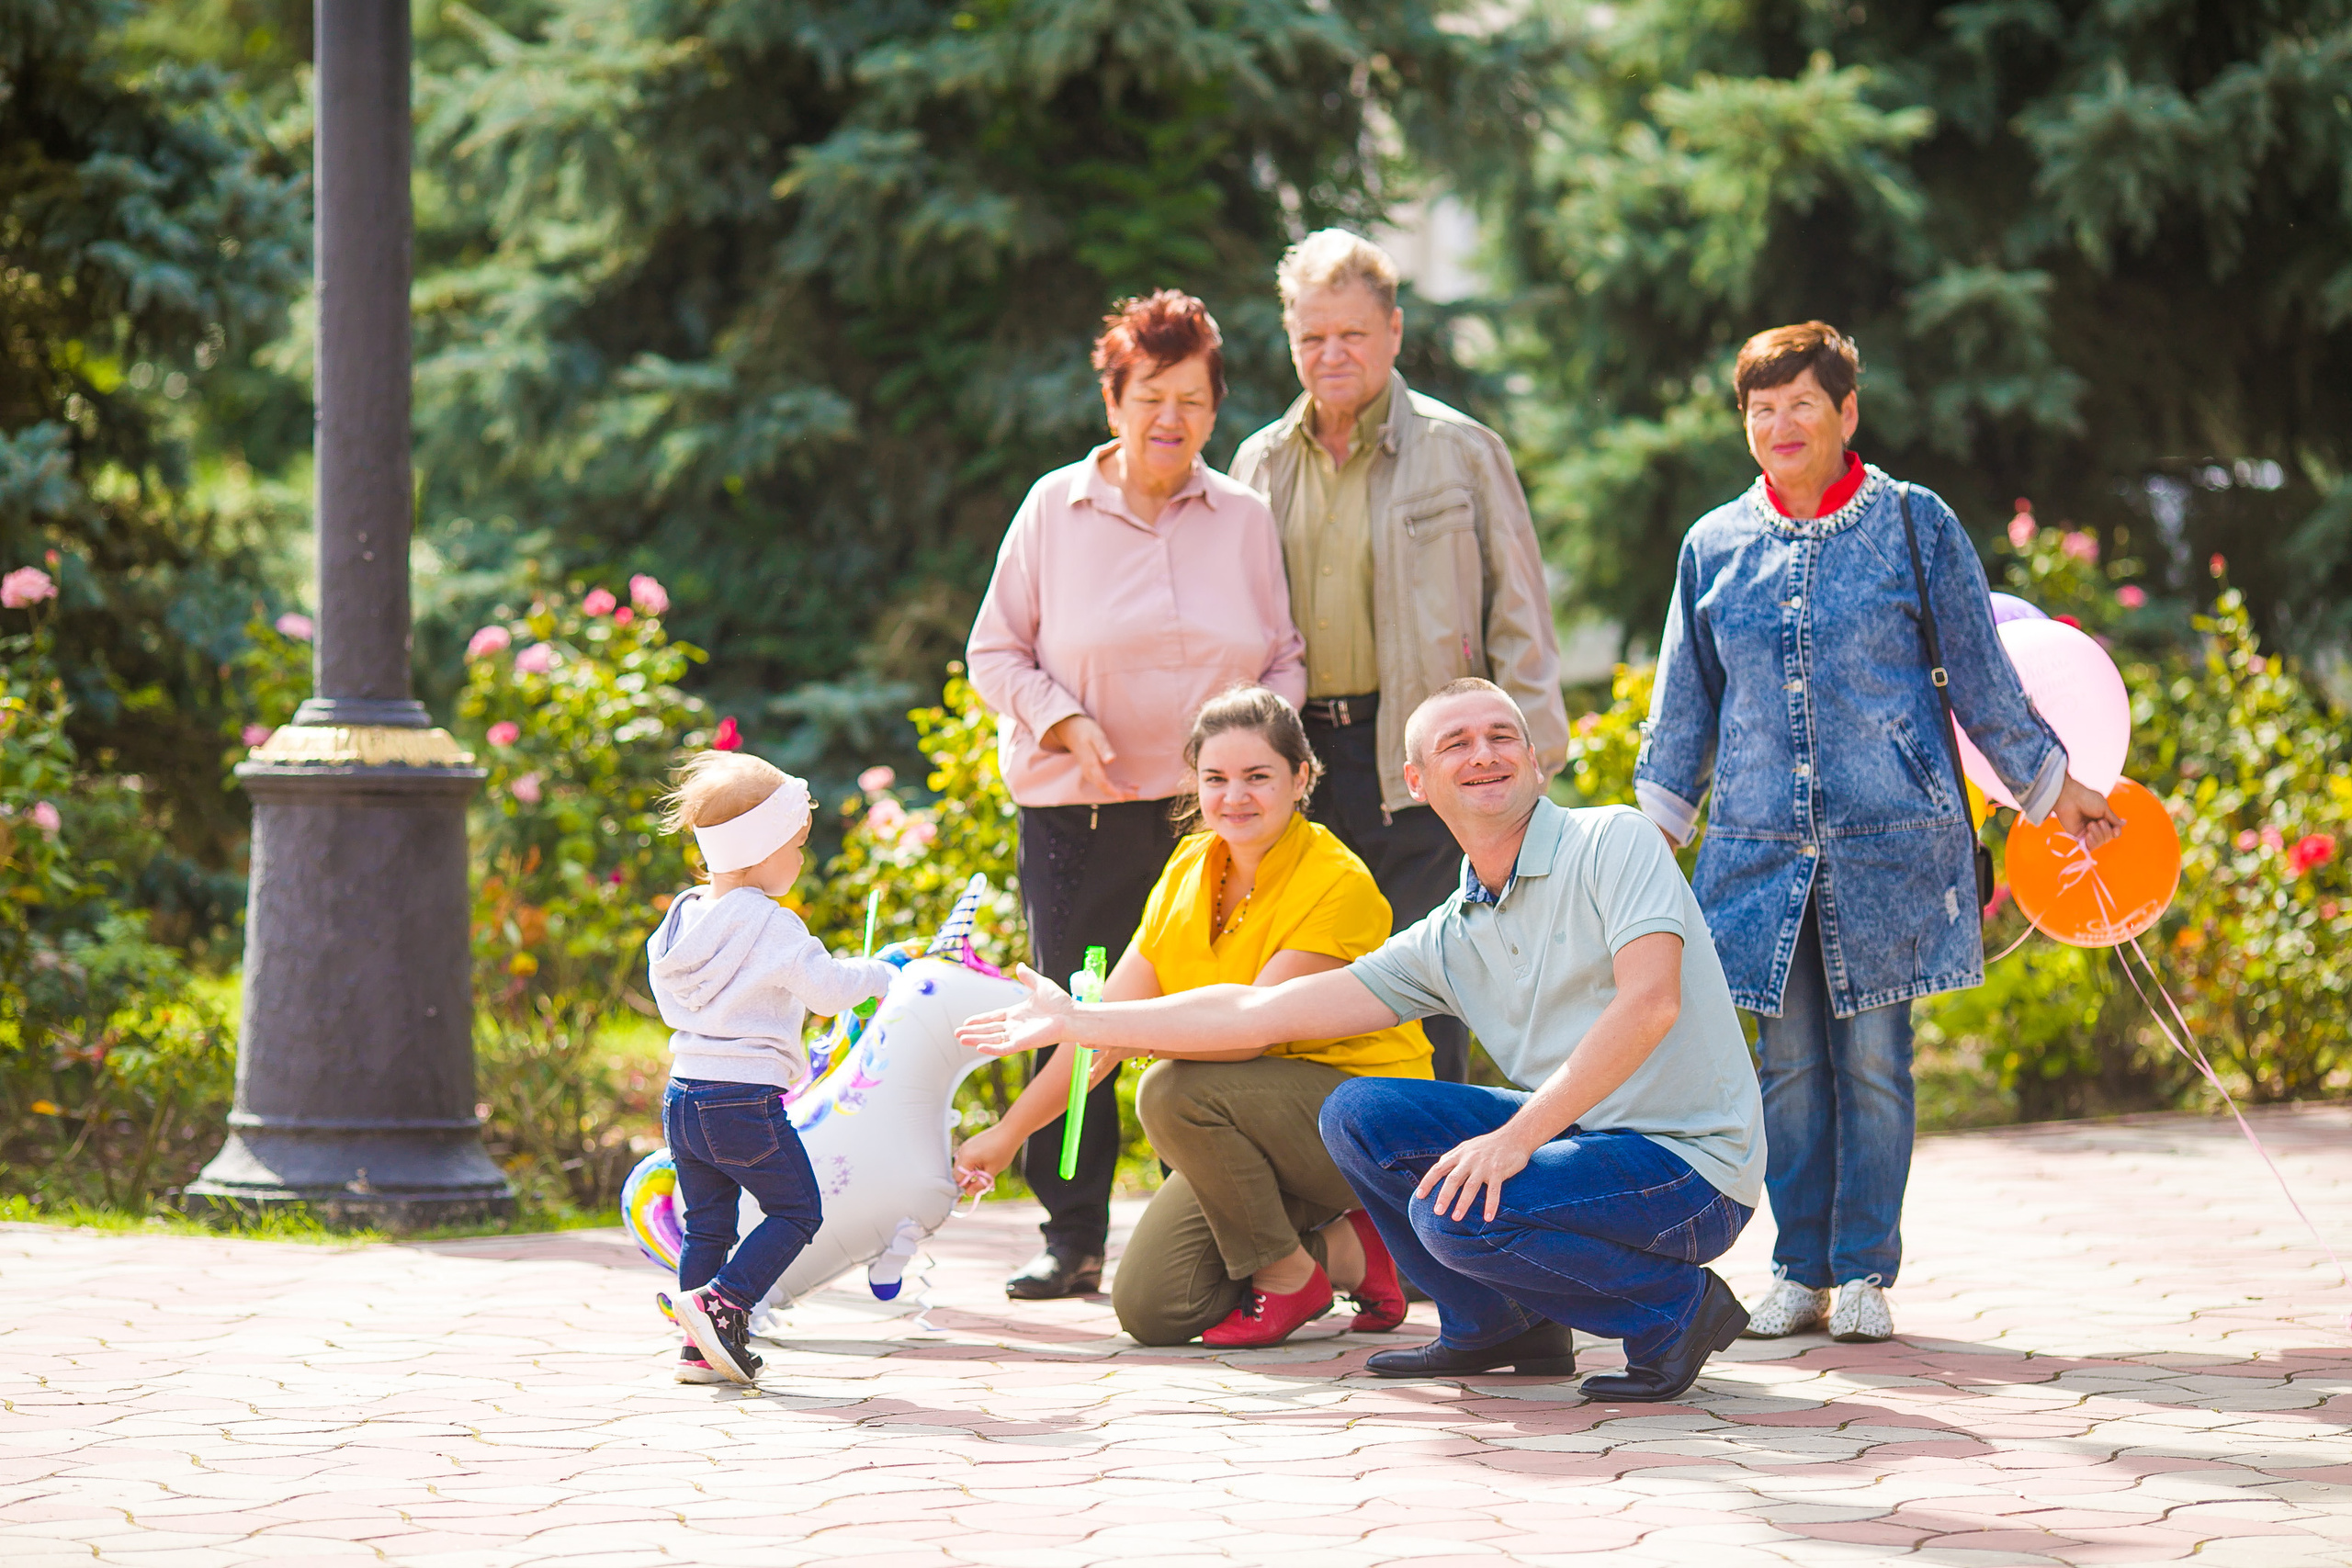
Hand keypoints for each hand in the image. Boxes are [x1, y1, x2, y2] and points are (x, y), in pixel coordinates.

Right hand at [954, 1124, 1018, 1194]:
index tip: (978, 1189)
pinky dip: (972, 1165)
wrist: (1010, 1131)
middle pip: (957, 1173)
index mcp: (966, 1158)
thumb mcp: (992, 1171)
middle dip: (968, 1180)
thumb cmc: (1003, 1150)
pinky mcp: (970, 1143)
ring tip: (985, 1173)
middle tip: (982, 1182)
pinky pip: (966, 1158)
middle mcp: (962, 1151)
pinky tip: (985, 1165)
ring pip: (962, 1166)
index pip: (958, 1179)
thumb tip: (969, 1194)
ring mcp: (965, 1146)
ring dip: (970, 1173)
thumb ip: (980, 1184)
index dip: (966, 1187)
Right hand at [955, 964, 1077, 1056]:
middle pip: (989, 1030)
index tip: (966, 1022)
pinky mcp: (1023, 1043)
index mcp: (1017, 1013)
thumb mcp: (1041, 984)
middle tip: (956, 1033)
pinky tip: (978, 1047)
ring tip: (960, 1039)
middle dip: (973, 1032)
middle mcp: (1016, 1026)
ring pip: (992, 1039)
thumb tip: (1019, 966)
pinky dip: (991, 1048)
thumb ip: (1028, 977)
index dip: (980, 1020)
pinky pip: (1003, 1048)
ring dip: (976, 1039)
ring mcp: (1018, 1035)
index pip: (994, 1017)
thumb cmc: (1061, 1002)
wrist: (1072, 1015)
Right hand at [1042, 713, 1135, 800]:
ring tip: (1135, 793)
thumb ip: (1104, 748)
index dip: (1112, 791)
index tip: (1122, 798)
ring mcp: (1092, 773)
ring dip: (1121, 791)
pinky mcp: (1095, 772)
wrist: (1073, 731)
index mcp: (1091, 765)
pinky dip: (1117, 785)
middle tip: (1136, 796)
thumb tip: (1111, 760)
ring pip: (1106, 787)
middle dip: (1120, 794)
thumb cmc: (1087, 732)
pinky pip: (1106, 782)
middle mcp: (1090, 772)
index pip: (1102, 782)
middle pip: (1105, 788)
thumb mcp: (1096, 737)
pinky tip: (1128, 786)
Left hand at [1415, 1124, 1541, 1222]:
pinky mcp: (1499, 1171)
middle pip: (1453, 1179)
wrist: (1515, 1136)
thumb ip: (1453, 1157)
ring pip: (1471, 1186)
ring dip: (1463, 1203)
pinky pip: (1494, 1191)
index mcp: (1459, 1154)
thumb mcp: (1467, 1147)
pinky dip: (1491, 1205)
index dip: (1428, 1182)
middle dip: (1444, 1196)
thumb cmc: (1488, 1145)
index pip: (1438, 1168)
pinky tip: (1488, 1218)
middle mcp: (1469, 1159)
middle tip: (1437, 1212)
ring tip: (1456, 1218)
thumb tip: (1438, 1166)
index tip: (1419, 1195)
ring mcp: (1484, 1165)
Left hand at [2052, 775, 2120, 851]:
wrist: (2070, 798)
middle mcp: (2096, 826)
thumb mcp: (2104, 807)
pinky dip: (2092, 842)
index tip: (2116, 829)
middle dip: (2106, 831)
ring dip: (2098, 835)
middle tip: (2098, 821)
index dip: (2116, 832)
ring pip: (2100, 843)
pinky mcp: (2078, 837)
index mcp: (2103, 818)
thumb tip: (2124, 823)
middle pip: (2108, 838)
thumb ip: (2113, 818)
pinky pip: (2089, 847)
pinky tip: (2089, 834)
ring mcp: (2087, 832)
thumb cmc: (2087, 798)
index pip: (2114, 832)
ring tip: (2091, 825)